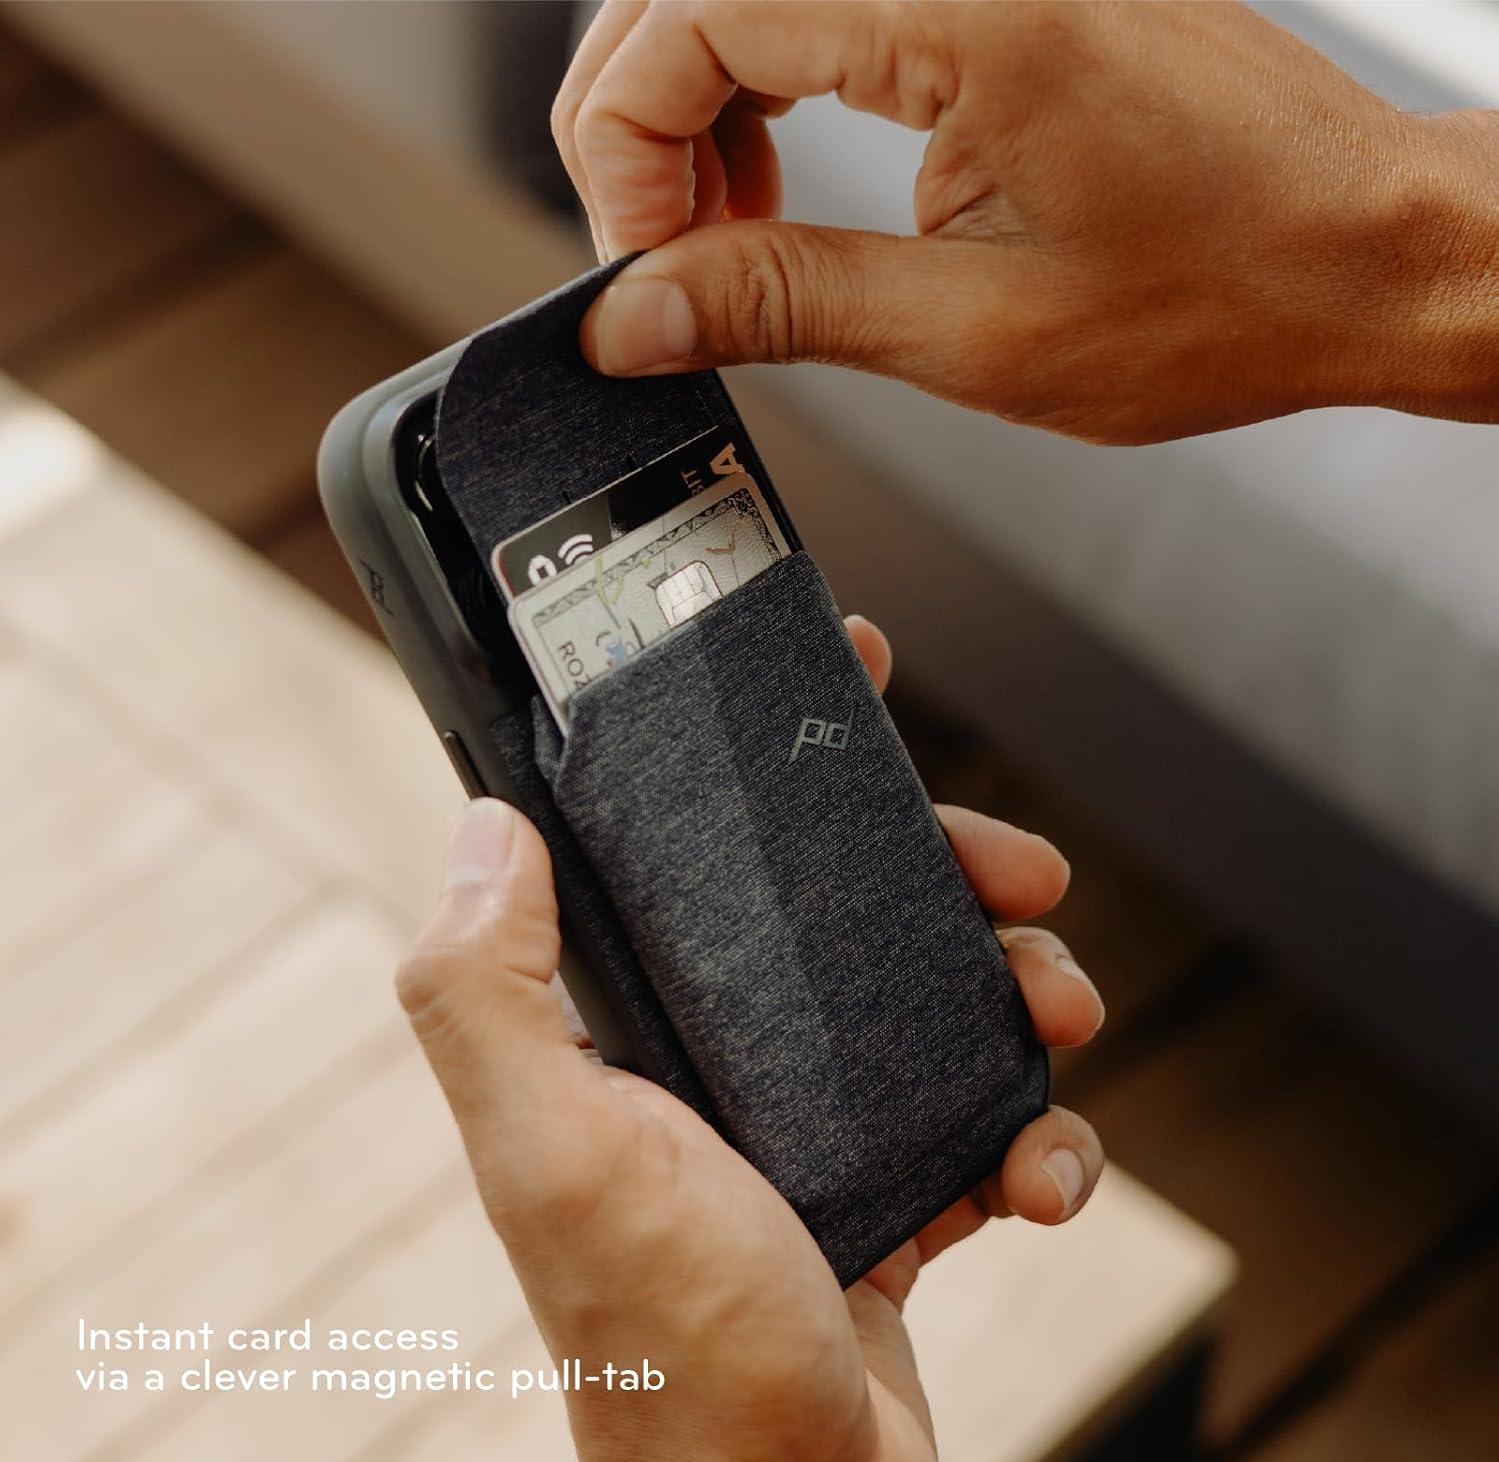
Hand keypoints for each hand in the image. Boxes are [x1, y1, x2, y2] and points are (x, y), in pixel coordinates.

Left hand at [396, 618, 1102, 1461]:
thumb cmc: (665, 1341)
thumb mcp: (556, 1149)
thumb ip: (486, 991)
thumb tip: (488, 822)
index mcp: (638, 1020)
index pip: (699, 848)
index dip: (772, 753)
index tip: (851, 679)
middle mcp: (720, 1060)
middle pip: (852, 909)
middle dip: (949, 872)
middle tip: (1027, 877)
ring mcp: (815, 1126)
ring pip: (938, 1002)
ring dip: (1019, 994)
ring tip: (1060, 1016)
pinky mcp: (893, 1196)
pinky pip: (988, 1126)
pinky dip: (1038, 1140)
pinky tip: (1042, 1179)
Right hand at [554, 0, 1498, 441]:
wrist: (1357, 257)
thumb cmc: (1227, 291)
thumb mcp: (976, 331)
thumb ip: (784, 305)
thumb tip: (638, 313)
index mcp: (970, 3)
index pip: (695, 11)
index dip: (623, 147)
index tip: (636, 266)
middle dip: (642, 125)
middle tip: (662, 259)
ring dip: (700, 110)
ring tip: (726, 241)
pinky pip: (825, 3)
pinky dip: (770, 93)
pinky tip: (782, 189)